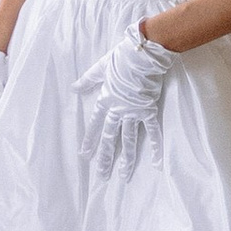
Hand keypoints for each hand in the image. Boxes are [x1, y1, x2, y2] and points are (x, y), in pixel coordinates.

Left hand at [78, 22, 171, 179]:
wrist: (142, 55)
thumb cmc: (121, 58)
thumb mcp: (100, 67)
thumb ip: (88, 80)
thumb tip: (73, 88)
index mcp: (107, 100)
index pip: (95, 124)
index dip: (90, 140)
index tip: (85, 155)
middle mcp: (119, 110)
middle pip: (110, 137)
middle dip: (106, 157)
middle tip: (102, 175)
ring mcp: (134, 112)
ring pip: (129, 139)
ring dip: (127, 159)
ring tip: (124, 175)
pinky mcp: (149, 110)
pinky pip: (153, 131)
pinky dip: (156, 146)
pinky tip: (157, 162)